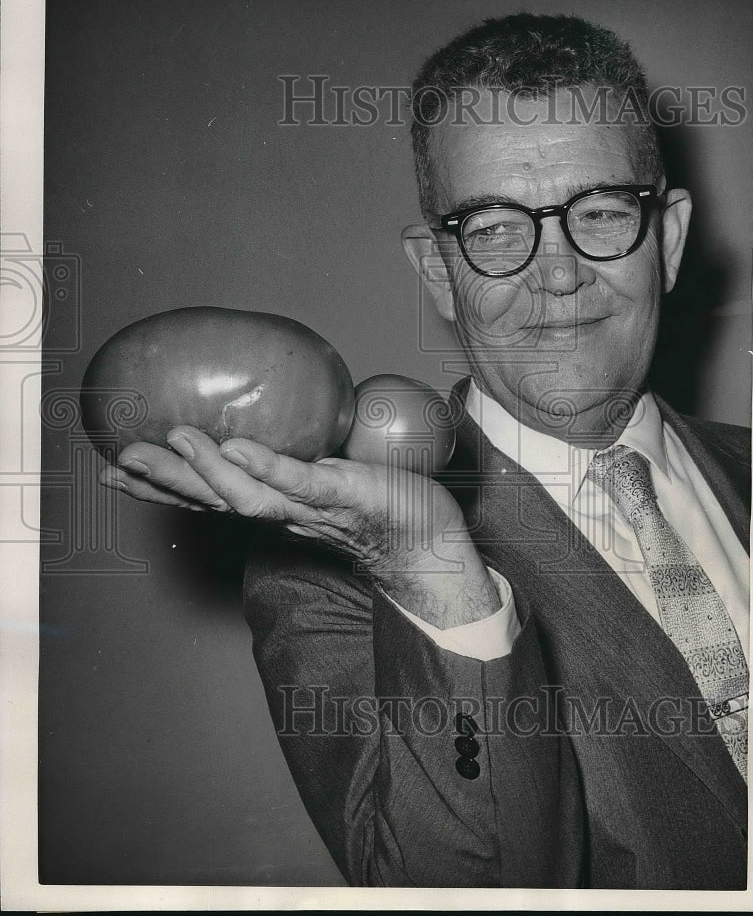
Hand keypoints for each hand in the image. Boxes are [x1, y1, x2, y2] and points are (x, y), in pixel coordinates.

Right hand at [99, 427, 499, 627]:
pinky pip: (303, 482)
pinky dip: (268, 467)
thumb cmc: (374, 503)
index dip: (160, 486)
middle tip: (120, 458)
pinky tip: (237, 449)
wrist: (426, 538)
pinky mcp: (346, 493)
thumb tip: (259, 426)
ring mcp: (312, 506)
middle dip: (165, 482)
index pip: (208, 497)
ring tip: (176, 440)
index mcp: (272, 505)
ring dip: (208, 471)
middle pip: (215, 500)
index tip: (114, 468)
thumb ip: (287, 464)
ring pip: (249, 495)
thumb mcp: (318, 479)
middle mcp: (283, 513)